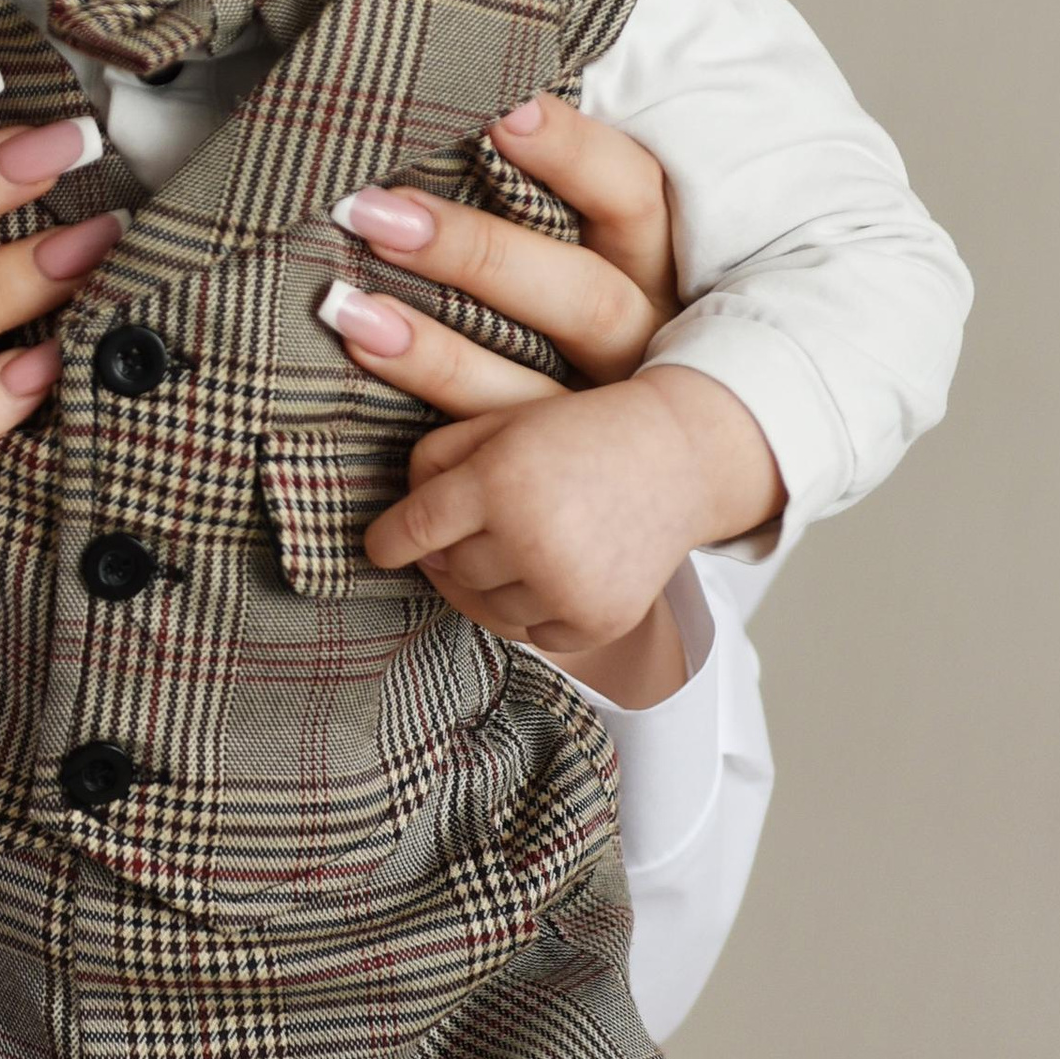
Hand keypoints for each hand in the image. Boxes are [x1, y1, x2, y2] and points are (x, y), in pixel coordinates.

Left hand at [332, 94, 782, 699]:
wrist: (660, 481)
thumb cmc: (602, 331)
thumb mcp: (604, 253)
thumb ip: (550, 188)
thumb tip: (470, 83)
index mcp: (665, 273)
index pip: (635, 195)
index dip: (574, 152)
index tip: (505, 104)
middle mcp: (648, 354)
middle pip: (580, 301)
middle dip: (477, 253)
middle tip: (371, 209)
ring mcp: (608, 434)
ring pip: (529, 397)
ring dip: (431, 354)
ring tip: (343, 311)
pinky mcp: (564, 495)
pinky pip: (498, 473)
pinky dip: (432, 450)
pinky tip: (373, 425)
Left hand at [362, 364, 780, 669]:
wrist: (680, 457)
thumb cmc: (576, 434)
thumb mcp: (501, 423)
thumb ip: (433, 459)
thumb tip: (394, 531)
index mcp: (500, 481)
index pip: (414, 530)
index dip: (387, 542)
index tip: (379, 548)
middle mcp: (531, 539)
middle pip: (449, 569)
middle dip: (453, 548)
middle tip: (485, 523)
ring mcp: (567, 587)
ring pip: (485, 607)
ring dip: (492, 582)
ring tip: (523, 543)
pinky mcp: (597, 622)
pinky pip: (532, 635)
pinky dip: (534, 610)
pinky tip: (555, 570)